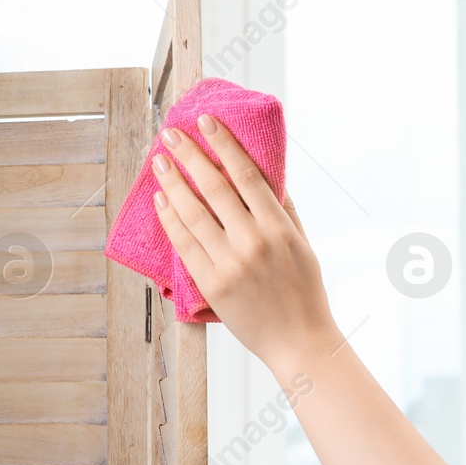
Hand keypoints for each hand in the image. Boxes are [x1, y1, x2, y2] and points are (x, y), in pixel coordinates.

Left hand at [151, 114, 340, 370]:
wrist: (300, 342)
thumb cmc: (305, 295)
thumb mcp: (304, 247)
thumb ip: (285, 213)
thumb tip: (268, 179)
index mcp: (279, 227)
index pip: (246, 175)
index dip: (224, 145)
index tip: (207, 122)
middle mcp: (253, 241)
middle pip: (214, 187)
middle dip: (190, 155)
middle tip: (172, 133)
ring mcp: (230, 262)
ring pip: (193, 212)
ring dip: (173, 183)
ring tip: (160, 162)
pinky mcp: (212, 283)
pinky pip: (184, 243)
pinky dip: (170, 218)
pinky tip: (161, 200)